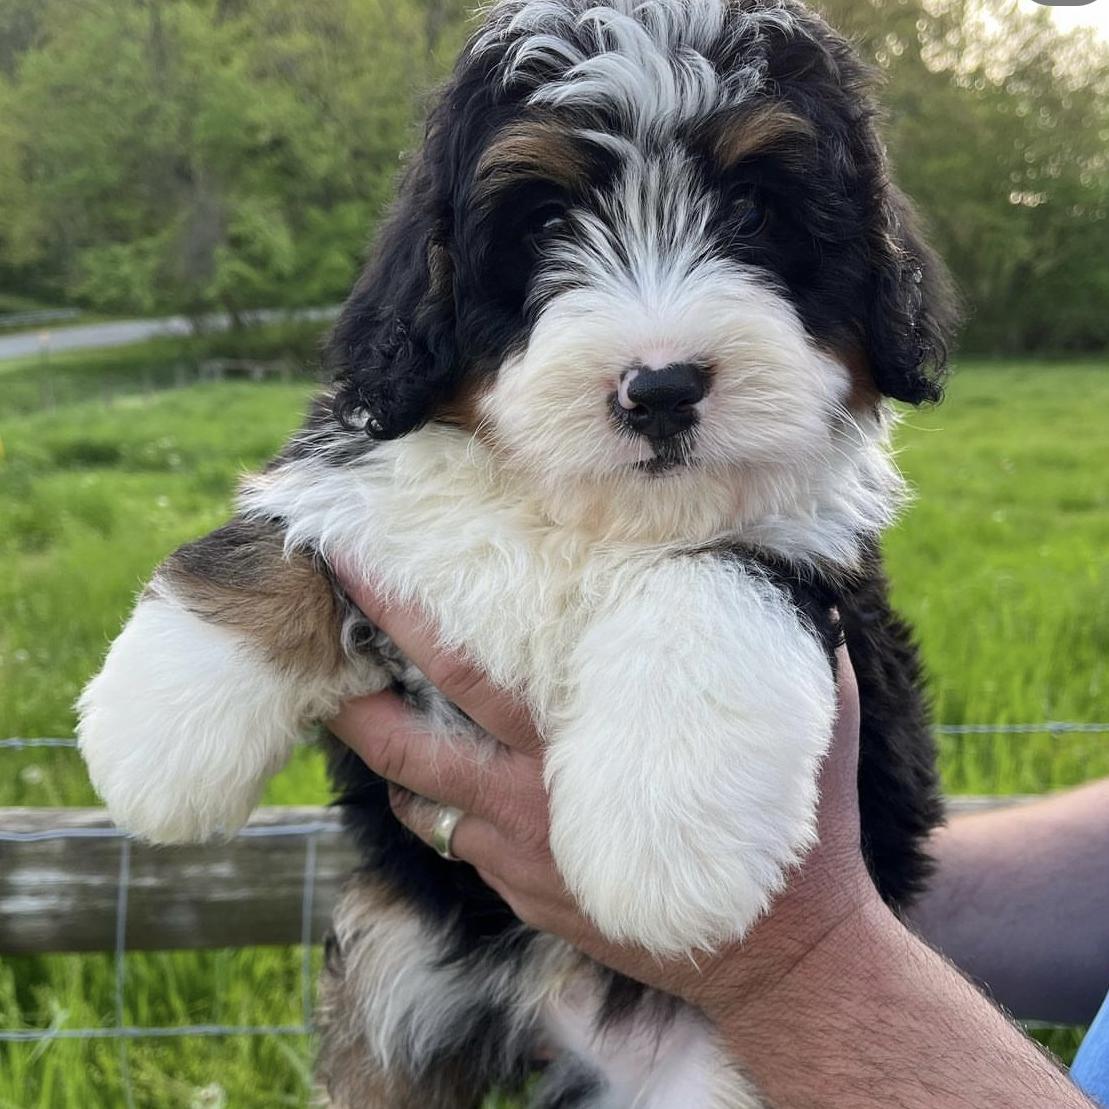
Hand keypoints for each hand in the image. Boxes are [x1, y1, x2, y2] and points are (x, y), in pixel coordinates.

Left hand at [329, 573, 880, 1013]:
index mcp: (578, 748)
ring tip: (348, 708)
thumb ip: (779, 643)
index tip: (359, 574)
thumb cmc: (784, 834)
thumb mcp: (796, 721)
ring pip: (419, 800)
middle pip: (412, 744)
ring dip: (381, 752)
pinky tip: (426, 781)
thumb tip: (780, 574)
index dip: (403, 622)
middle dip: (355, 695)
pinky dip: (430, 806)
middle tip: (317, 644)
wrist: (775, 959)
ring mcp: (521, 858)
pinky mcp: (525, 895)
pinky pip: (455, 843)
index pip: (465, 672)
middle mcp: (531, 804)